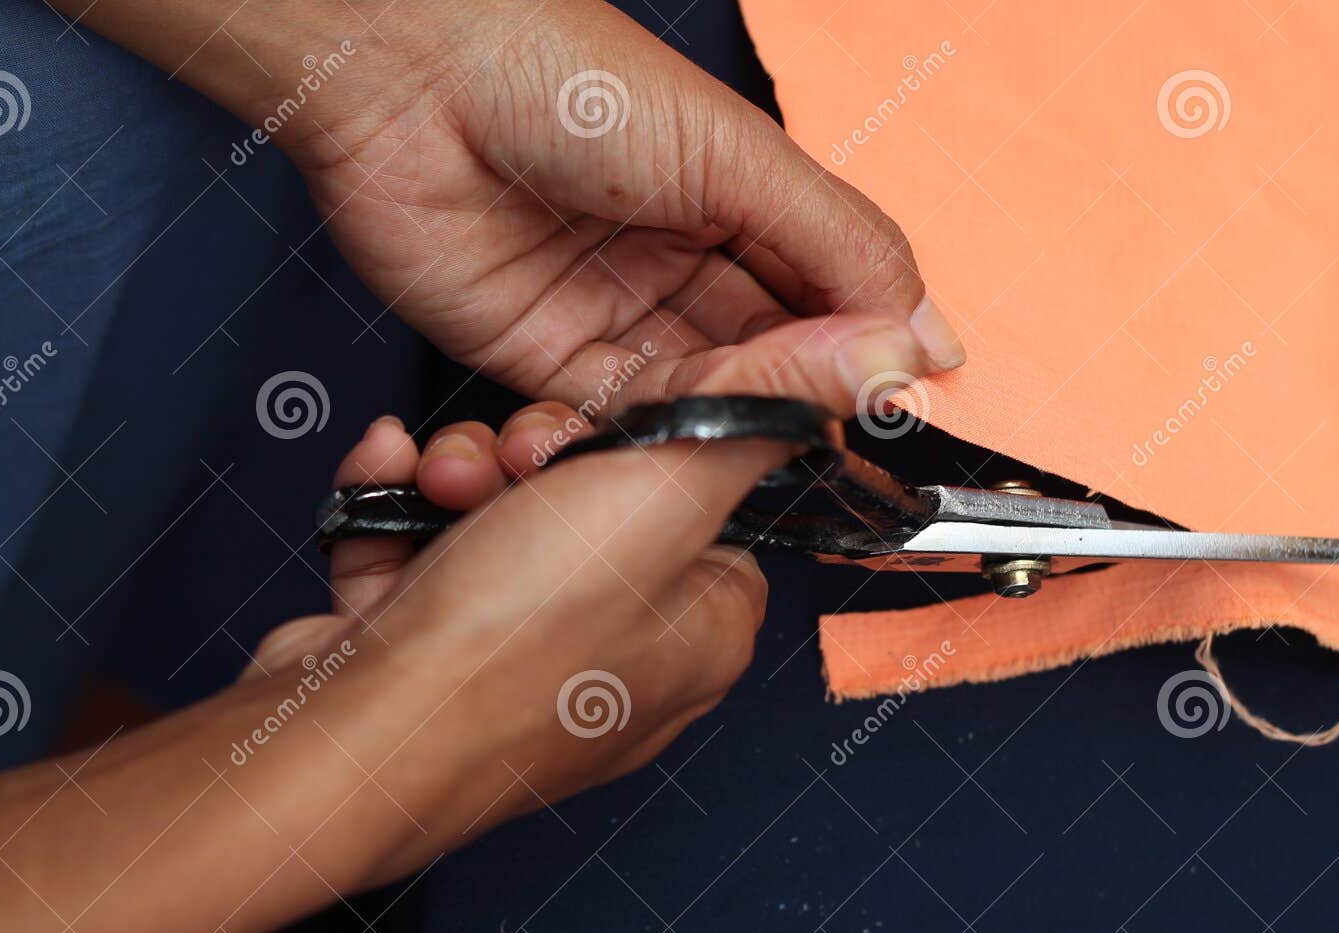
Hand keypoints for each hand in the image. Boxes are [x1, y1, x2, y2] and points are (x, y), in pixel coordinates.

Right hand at [245, 403, 782, 886]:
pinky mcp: (431, 667)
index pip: (710, 512)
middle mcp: (624, 665)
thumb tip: (827, 381)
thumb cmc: (515, 637)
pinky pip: (425, 557)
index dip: (653, 449)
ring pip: (502, 525)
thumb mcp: (661, 493)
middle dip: (535, 458)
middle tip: (514, 458)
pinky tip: (390, 476)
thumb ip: (747, 426)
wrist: (358, 739)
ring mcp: (522, 675)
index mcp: (704, 636)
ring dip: (462, 476)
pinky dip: (404, 510)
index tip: (609, 422)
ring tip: (439, 482)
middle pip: (598, 509)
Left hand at [287, 0, 963, 418]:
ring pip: (694, 402)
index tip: (891, 405)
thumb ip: (841, 250)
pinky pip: (608, 425)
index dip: (859, 355)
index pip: (829, 301)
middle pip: (764, 361)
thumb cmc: (570, 79)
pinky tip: (657, 446)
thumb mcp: (738, 159)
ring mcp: (616, 314)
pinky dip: (633, 443)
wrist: (411, 82)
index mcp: (744, 203)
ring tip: (737, 435)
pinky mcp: (545, 359)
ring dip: (716, 427)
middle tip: (820, 428)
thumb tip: (927, 339)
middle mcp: (685, 263)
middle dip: (791, 399)